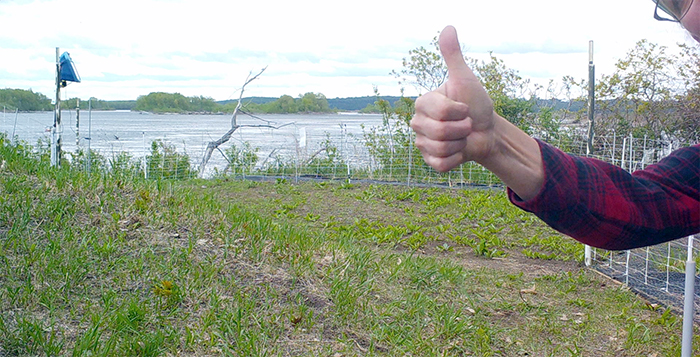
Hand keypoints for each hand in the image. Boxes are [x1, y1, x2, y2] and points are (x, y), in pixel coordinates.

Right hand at [411, 25, 495, 171]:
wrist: (487, 131)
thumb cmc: (476, 104)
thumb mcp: (465, 79)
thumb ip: (453, 56)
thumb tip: (448, 28)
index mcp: (423, 104)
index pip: (440, 112)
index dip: (459, 111)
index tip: (464, 107)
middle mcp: (418, 123)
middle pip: (440, 132)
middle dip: (462, 128)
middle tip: (466, 124)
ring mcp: (423, 143)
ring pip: (440, 149)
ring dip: (460, 143)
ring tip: (462, 137)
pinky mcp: (431, 161)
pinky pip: (441, 164)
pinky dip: (457, 158)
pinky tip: (459, 150)